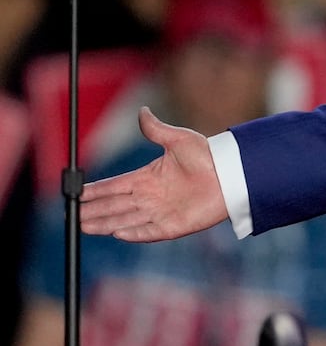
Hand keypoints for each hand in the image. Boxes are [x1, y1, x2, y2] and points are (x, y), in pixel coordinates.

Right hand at [79, 107, 228, 242]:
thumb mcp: (179, 139)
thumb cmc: (208, 155)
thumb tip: (142, 111)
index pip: (115, 186)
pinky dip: (134, 233)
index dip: (96, 191)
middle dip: (94, 211)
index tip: (78, 194)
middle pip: (115, 206)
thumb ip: (156, 130)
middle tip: (73, 215)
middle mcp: (151, 197)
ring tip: (84, 226)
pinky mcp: (175, 225)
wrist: (232, 174)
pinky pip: (150, 231)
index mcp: (148, 177)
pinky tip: (117, 234)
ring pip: (127, 219)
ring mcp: (162, 212)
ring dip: (106, 223)